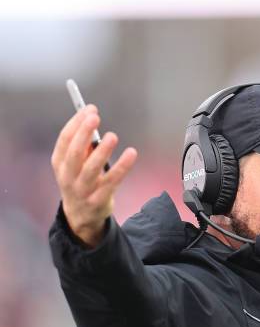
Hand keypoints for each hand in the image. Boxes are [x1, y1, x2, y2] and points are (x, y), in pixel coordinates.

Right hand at [51, 105, 137, 247]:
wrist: (81, 217)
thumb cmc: (81, 182)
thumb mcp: (76, 164)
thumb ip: (83, 144)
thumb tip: (91, 116)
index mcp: (59, 164)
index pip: (65, 141)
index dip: (76, 123)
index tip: (89, 109)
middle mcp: (67, 177)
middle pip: (74, 154)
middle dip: (83, 134)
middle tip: (95, 117)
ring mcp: (82, 191)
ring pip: (91, 169)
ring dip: (102, 151)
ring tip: (113, 136)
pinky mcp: (98, 201)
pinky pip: (112, 182)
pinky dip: (122, 167)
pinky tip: (131, 153)